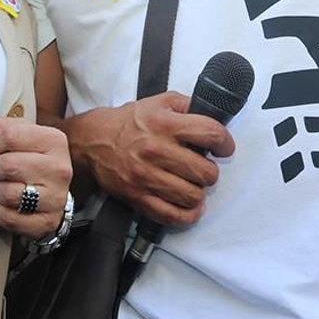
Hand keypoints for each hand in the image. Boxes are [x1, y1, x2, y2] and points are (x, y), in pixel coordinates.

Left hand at [0, 106, 72, 239]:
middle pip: (8, 165)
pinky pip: (10, 218)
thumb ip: (0, 125)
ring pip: (9, 193)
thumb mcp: (23, 137)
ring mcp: (56, 197)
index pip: (10, 135)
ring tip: (1, 187)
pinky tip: (4, 205)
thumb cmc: (35, 161)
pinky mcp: (48, 221)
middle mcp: (59, 168)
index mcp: (54, 141)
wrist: (55, 193)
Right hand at [66, 92, 234, 227]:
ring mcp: (147, 177)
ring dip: (198, 192)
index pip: (210, 134)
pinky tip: (189, 205)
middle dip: (210, 171)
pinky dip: (188, 215)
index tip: (224, 148)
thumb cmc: (128, 123)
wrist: (93, 141)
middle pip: (206, 172)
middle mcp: (156, 150)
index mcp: (164, 124)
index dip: (225, 143)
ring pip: (193, 196)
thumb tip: (213, 113)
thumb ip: (187, 104)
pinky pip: (173, 216)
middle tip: (202, 168)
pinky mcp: (139, 197)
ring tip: (192, 184)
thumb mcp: (158, 102)